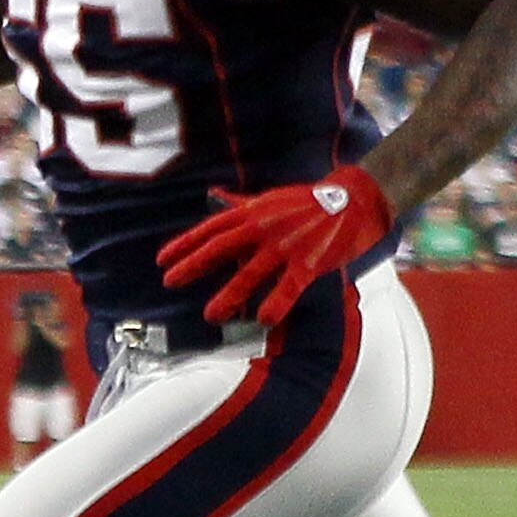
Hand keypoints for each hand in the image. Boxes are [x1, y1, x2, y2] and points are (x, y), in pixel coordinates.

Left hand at [156, 165, 395, 326]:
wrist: (353, 199)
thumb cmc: (307, 202)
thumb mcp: (269, 199)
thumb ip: (240, 203)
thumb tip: (214, 197)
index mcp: (252, 211)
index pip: (211, 229)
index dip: (184, 245)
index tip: (162, 261)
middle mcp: (264, 227)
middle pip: (221, 247)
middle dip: (193, 265)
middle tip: (170, 282)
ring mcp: (286, 245)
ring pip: (251, 272)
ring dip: (229, 295)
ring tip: (212, 315)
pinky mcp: (309, 261)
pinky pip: (289, 286)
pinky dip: (276, 302)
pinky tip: (263, 319)